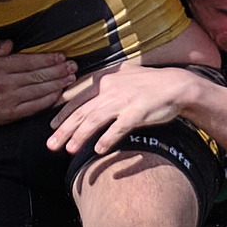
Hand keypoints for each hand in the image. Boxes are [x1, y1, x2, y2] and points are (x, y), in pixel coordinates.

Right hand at [0, 40, 73, 128]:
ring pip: (38, 90)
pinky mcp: (12, 114)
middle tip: (73, 66)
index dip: (47, 59)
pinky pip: (35, 106)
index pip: (27, 61)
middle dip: (58, 71)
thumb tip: (10, 43)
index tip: (62, 56)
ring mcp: (8, 100)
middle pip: (36, 76)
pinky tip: (59, 93)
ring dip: (58, 84)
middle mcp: (3, 84)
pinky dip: (49, 99)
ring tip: (71, 78)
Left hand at [48, 62, 199, 154]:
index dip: (63, 113)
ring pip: (95, 119)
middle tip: (51, 144)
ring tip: (69, 150)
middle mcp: (110, 88)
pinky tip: (98, 149)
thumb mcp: (122, 77)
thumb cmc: (148, 84)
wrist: (176, 85)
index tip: (52, 126)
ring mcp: (124, 100)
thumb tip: (86, 96)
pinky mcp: (137, 111)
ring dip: (80, 136)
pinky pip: (118, 127)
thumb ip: (103, 86)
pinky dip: (107, 139)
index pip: (77, 98)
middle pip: (81, 111)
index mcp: (104, 79)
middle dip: (64, 129)